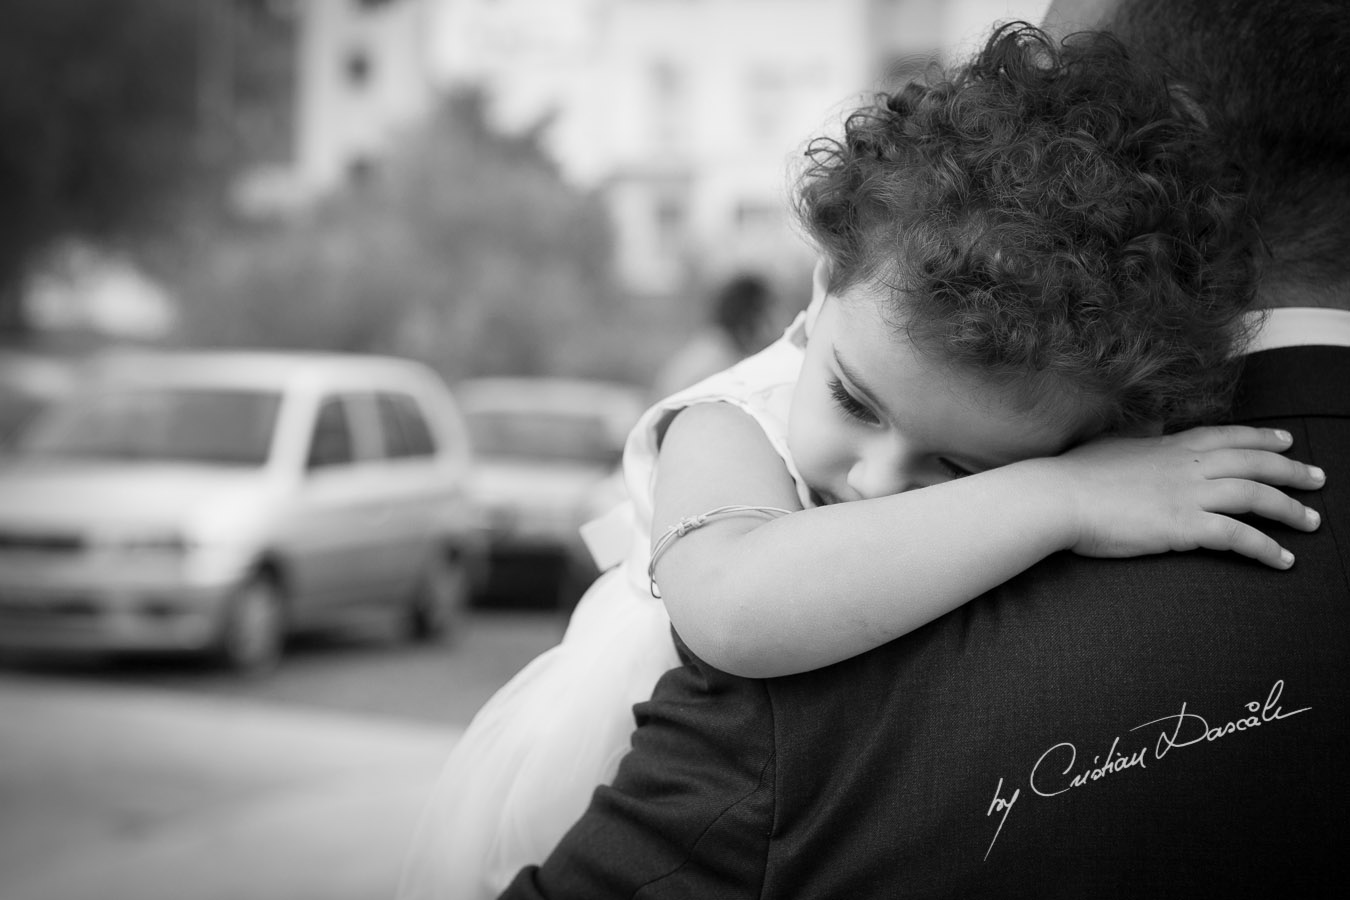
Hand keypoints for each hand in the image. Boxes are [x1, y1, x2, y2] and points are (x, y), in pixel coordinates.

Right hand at [1056, 426, 1323, 568]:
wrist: (1057, 497)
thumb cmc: (1074, 475)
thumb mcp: (1110, 446)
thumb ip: (1136, 438)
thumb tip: (1146, 428)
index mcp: (1170, 445)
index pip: (1228, 436)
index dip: (1262, 437)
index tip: (1287, 440)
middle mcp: (1187, 465)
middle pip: (1254, 462)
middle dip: (1291, 470)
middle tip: (1318, 479)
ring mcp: (1188, 494)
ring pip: (1255, 495)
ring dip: (1290, 509)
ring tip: (1312, 523)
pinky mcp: (1184, 527)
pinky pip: (1238, 537)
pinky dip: (1266, 548)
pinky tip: (1284, 560)